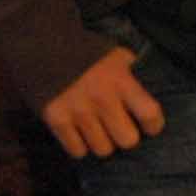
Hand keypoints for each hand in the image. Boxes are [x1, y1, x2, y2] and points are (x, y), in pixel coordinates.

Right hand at [40, 49, 166, 158]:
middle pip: (127, 140)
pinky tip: (79, 133)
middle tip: (119, 129)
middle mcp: (101, 98)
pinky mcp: (56, 119)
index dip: (153, 125)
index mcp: (120, 80)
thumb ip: (133, 77)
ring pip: (103, 149)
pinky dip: (80, 146)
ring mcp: (77, 111)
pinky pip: (77, 151)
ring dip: (103, 142)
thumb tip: (147, 105)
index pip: (150, 114)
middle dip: (126, 136)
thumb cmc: (86, 52)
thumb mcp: (116, 56)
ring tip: (98, 130)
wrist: (41, 43)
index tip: (150, 126)